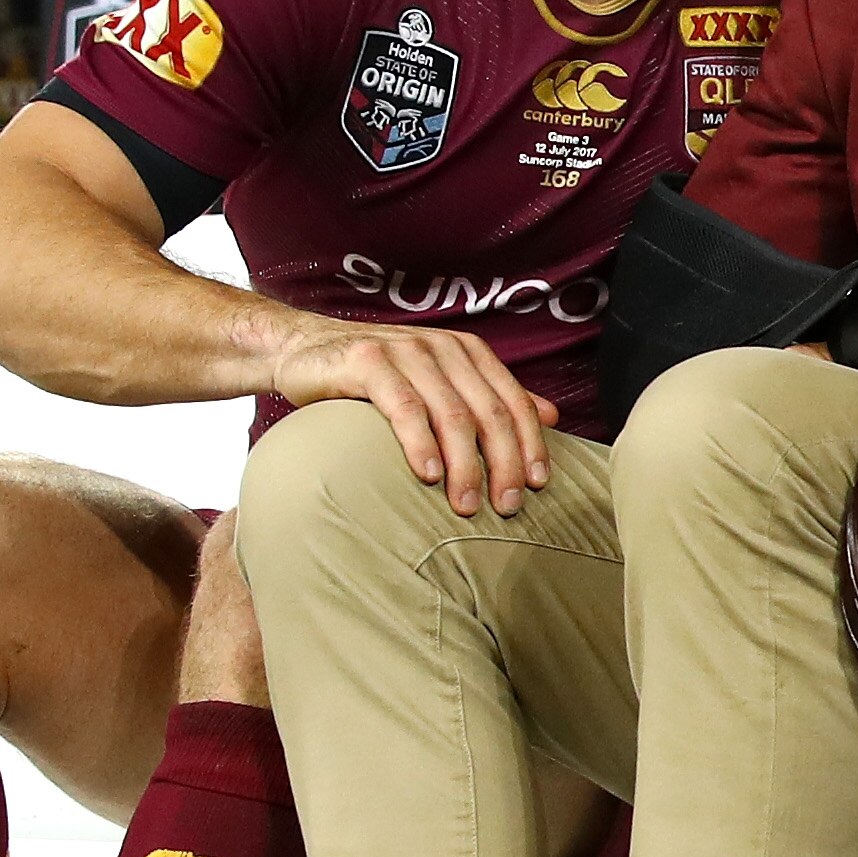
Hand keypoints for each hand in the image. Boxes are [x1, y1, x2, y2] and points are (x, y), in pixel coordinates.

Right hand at [261, 314, 553, 515]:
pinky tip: (427, 475)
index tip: (536, 486)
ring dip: (465, 465)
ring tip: (467, 505)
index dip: (530, 444)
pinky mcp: (369, 361)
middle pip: (488, 412)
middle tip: (506, 508)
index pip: (513, 401)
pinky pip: (404, 407)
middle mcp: (443, 348)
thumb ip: (491, 397)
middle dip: (503, 464)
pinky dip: (420, 443)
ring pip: (451, 414)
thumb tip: (553, 416)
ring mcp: (406, 352)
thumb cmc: (377, 376)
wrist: (304, 349)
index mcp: (469, 352)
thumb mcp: (440, 381)